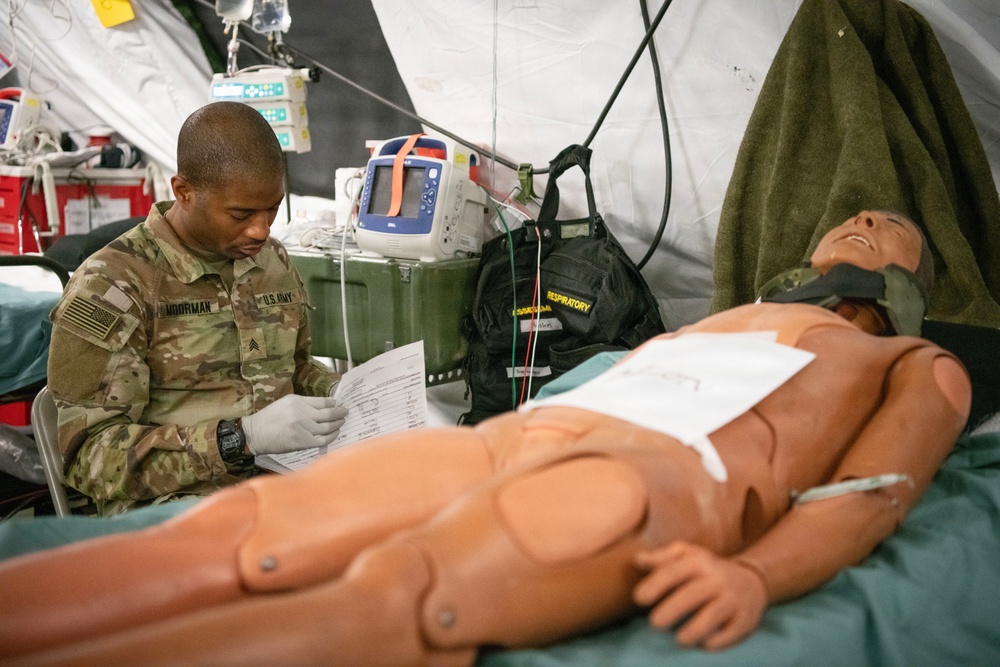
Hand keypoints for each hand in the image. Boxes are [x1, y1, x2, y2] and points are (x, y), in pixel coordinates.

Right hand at [241, 394, 347, 455]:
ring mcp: (304, 429)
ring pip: (328, 427)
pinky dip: (332, 436)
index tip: (338, 404)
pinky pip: (323, 440)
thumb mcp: (285, 402)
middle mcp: (302, 414)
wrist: (255, 434)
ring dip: (338, 424)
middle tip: (346, 412)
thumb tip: (324, 404)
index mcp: (298, 401)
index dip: (333, 403)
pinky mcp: (303, 442)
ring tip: (342, 422)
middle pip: (329, 414)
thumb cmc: (269, 418)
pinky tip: (335, 433)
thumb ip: (303, 402)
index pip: (323, 401)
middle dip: (340, 412)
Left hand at [633, 541, 767, 649]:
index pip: (674, 572)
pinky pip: (732, 631)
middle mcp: (717, 579)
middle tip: (654, 623)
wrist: (751, 580)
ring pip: (713, 614)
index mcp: (699, 562)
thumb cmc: (708, 570)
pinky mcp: (746, 618)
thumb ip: (662, 558)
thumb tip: (638, 560)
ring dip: (695, 629)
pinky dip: (718, 640)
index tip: (639, 598)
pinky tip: (704, 644)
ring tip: (679, 640)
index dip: (656, 585)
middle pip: (693, 594)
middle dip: (672, 609)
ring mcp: (733, 599)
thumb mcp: (687, 555)